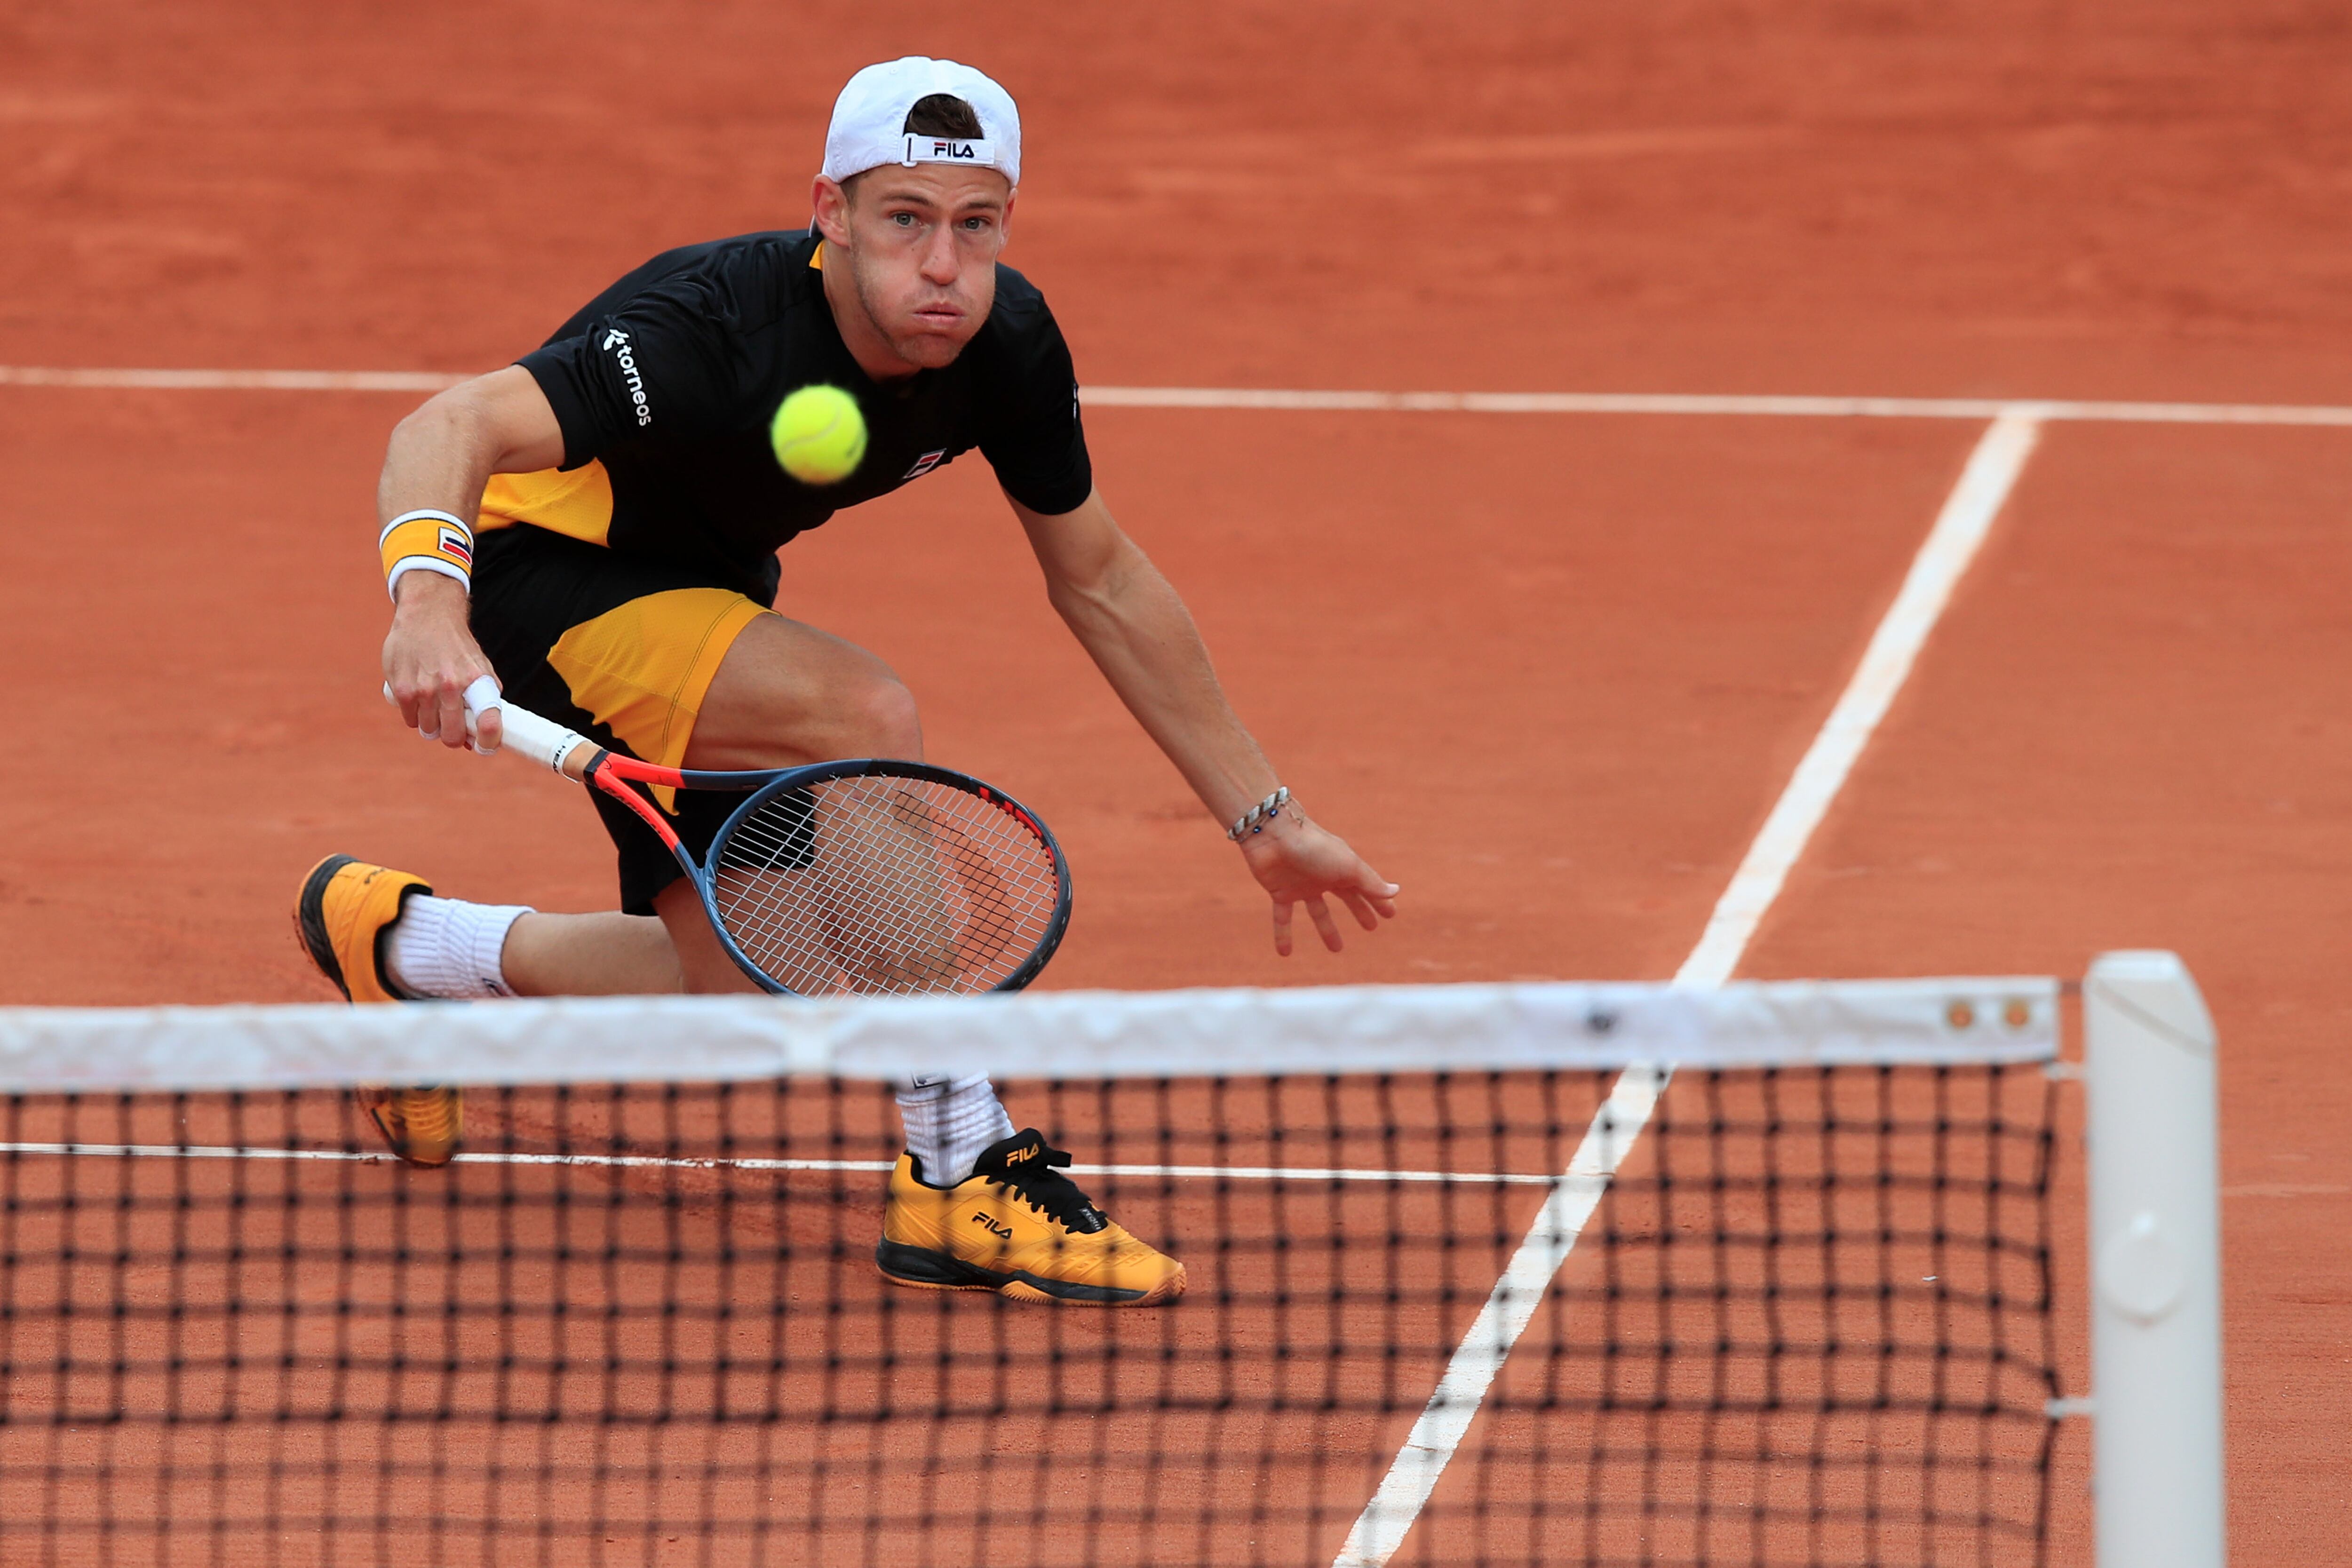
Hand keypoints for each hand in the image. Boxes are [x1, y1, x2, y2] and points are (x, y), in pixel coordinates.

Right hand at [381, 574, 504, 751]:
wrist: (427, 615)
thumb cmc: (457, 646)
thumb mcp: (480, 666)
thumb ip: (486, 697)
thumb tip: (485, 734)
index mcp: (476, 682)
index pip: (488, 722)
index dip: (488, 742)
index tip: (484, 746)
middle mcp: (450, 687)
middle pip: (452, 736)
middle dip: (453, 738)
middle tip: (452, 729)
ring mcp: (423, 689)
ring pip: (428, 730)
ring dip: (432, 725)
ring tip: (434, 706)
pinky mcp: (401, 688)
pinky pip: (409, 719)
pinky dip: (414, 715)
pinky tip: (418, 699)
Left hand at [1237, 815, 1399, 955]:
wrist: (1273, 836)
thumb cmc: (1315, 848)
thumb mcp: (1348, 867)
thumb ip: (1370, 882)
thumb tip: (1396, 892)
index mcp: (1342, 868)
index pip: (1365, 888)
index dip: (1378, 901)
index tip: (1391, 915)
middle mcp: (1323, 876)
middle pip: (1346, 897)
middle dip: (1359, 910)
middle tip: (1371, 928)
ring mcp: (1301, 885)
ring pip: (1318, 911)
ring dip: (1327, 930)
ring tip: (1337, 950)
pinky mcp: (1280, 893)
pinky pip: (1282, 918)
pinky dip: (1283, 935)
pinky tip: (1285, 954)